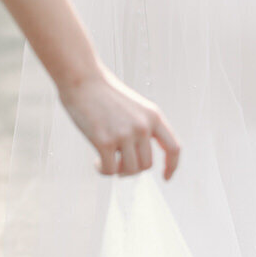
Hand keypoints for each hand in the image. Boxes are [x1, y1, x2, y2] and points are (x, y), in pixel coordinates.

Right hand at [59, 65, 180, 178]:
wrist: (82, 78)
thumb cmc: (104, 93)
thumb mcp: (134, 107)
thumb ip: (143, 127)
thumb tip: (140, 158)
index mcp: (153, 116)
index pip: (174, 148)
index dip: (172, 166)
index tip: (166, 178)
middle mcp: (142, 126)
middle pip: (147, 165)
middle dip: (132, 169)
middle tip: (117, 163)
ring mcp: (124, 134)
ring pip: (130, 171)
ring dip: (118, 171)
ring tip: (106, 160)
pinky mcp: (104, 141)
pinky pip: (110, 170)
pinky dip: (103, 170)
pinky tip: (96, 162)